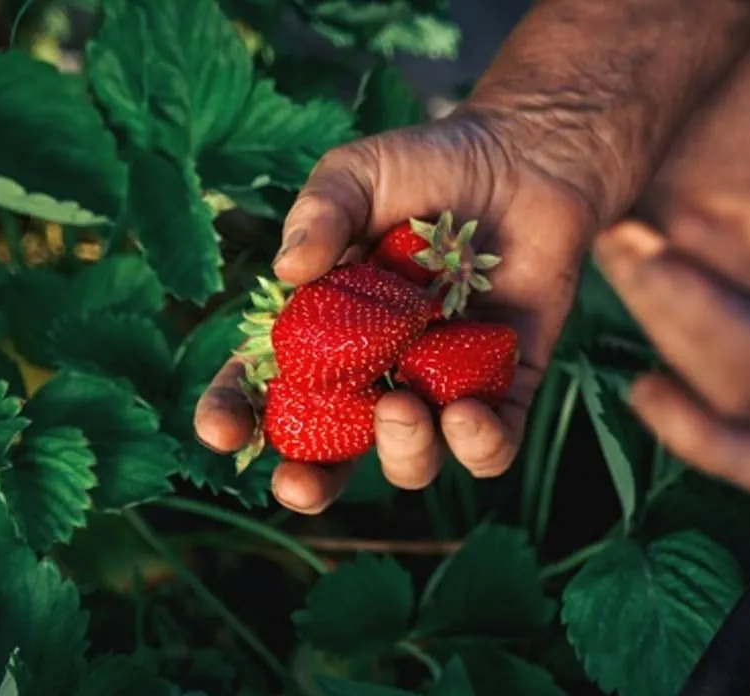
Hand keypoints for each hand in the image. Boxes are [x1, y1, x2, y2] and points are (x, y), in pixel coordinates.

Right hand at [195, 108, 596, 512]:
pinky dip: (478, 445)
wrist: (528, 157)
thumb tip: (287, 269)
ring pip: (410, 458)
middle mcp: (376, 371)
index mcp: (324, 329)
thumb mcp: (360, 173)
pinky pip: (491, 446)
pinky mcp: (505, 390)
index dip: (235, 415)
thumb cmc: (431, 163)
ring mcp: (438, 386)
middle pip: (332, 452)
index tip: (222, 429)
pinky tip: (468, 412)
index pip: (265, 386)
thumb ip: (321, 212)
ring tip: (404, 406)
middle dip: (308, 481)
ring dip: (400, 452)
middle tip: (299, 484)